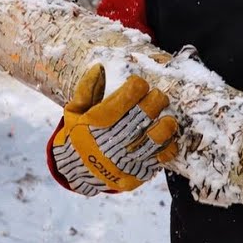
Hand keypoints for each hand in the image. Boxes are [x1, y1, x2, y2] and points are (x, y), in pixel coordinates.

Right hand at [49, 64, 179, 194]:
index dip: (135, 88)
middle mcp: (110, 143)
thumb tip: (99, 68)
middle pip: (141, 118)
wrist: (75, 172)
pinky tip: (168, 139)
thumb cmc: (78, 135)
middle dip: (155, 102)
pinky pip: (157, 161)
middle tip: (159, 96)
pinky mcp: (134, 175)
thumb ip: (86, 90)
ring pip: (153, 141)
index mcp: (95, 125)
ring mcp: (123, 161)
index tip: (139, 84)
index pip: (121, 102)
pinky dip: (166, 149)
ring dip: (165, 127)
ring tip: (168, 118)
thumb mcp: (73, 112)